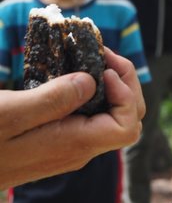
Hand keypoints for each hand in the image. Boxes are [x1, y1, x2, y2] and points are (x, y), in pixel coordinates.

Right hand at [0, 48, 145, 188]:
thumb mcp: (9, 114)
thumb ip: (54, 99)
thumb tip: (93, 82)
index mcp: (75, 144)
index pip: (128, 126)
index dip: (127, 95)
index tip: (104, 69)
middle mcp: (80, 149)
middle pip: (126, 120)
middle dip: (125, 83)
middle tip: (104, 53)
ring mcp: (70, 146)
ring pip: (110, 117)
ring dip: (110, 85)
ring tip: (92, 56)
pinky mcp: (59, 140)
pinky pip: (89, 116)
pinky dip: (92, 92)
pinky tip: (74, 73)